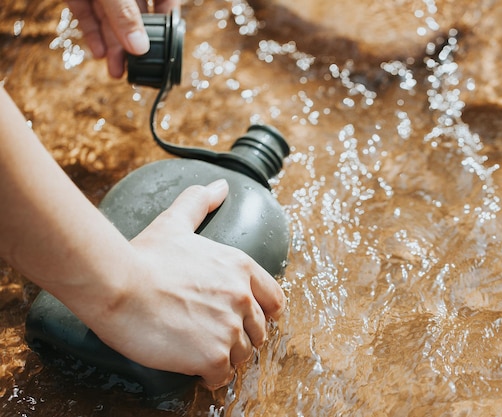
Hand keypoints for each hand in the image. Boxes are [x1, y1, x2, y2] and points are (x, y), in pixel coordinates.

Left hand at [65, 0, 179, 77]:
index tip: (166, 51)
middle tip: (134, 72)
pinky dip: (91, 33)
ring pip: (109, 21)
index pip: (165, 4)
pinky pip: (86, 14)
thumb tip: (139, 49)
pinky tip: (98, 53)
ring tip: (116, 72)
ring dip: (112, 47)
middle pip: (134, 19)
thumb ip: (125, 15)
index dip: (167, 26)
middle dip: (133, 47)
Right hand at [86, 180, 285, 388]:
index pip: (274, 300)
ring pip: (243, 355)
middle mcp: (242, 297)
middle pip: (258, 331)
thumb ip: (199, 203)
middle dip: (241, 337)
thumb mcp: (175, 223)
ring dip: (226, 357)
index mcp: (240, 267)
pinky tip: (196, 370)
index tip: (245, 318)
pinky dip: (211, 377)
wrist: (117, 284)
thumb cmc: (143, 256)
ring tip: (202, 352)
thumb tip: (219, 185)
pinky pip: (223, 377)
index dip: (262, 313)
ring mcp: (230, 327)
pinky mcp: (213, 355)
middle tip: (214, 336)